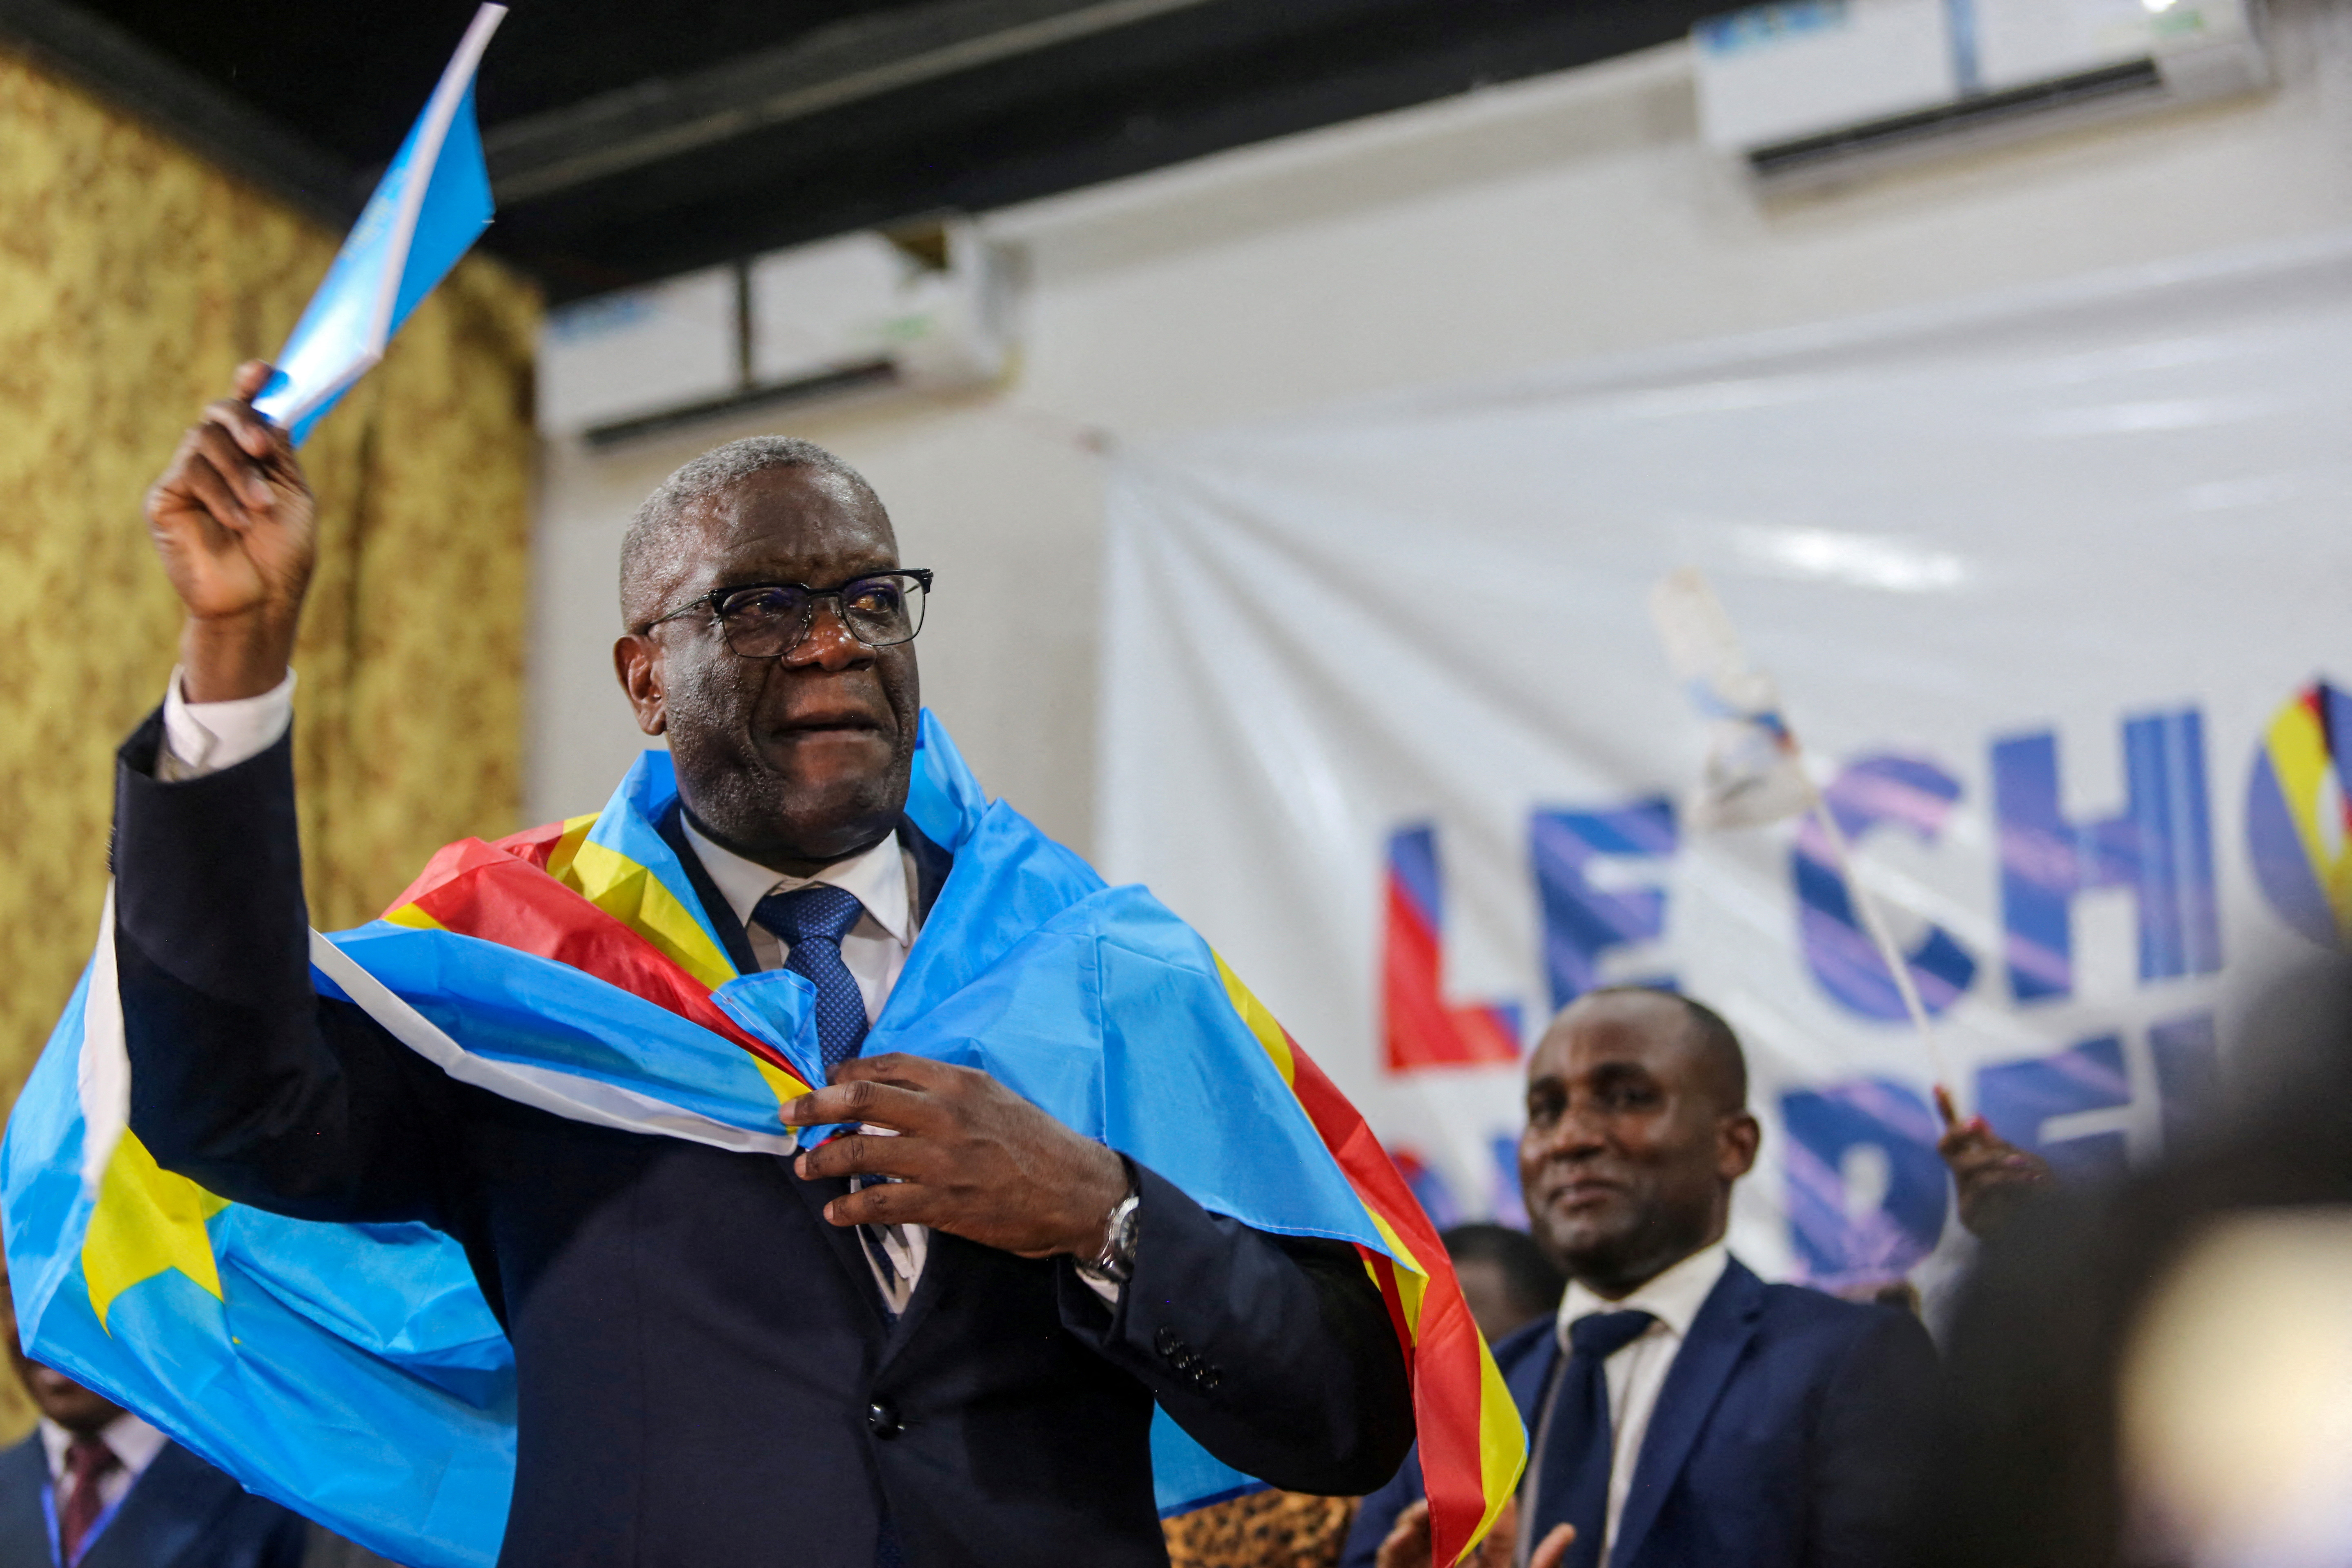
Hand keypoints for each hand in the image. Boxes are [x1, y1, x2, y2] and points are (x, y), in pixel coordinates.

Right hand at [144, 361, 317, 700]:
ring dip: (239, 473)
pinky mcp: (164, 499)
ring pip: (204, 440)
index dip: (250, 383)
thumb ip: (279, 451)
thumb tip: (270, 406)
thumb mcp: (293, 493)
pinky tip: (237, 522)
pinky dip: (220, 494)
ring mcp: (187, 477)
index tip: (263, 371)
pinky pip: (189, 472)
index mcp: (251, 456)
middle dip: (244, 422)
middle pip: (219, 413)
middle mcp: (216, 460)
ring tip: (260, 509)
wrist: (260, 600)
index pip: (244, 406)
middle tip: (265, 450)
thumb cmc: (282, 553)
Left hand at [781, 1054, 1129, 1257]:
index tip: (826, 1082)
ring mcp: (941, 1160)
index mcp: (959, 1082)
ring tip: (805, 1167)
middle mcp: (945, 1114)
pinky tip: (837, 1212)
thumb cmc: (1037, 1142)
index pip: (887, 1066)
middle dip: (816, 1106)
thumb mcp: (994, 1097)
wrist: (1075, 1190)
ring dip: (824, 1159)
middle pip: (862, 1098)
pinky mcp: (942, 1203)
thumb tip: (894, 1091)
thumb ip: (947, 1090)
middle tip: (790, 1113)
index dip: (846, 1073)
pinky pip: (881, 1203)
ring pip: (862, 1151)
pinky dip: (850, 1208)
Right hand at [1376, 1498, 1572, 1567]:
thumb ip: (1542, 1567)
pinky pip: (1391, 1560)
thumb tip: (1567, 1528)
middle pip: (1452, 1527)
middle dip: (1451, 1504)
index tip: (1501, 1487)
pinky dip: (1393, 1545)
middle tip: (1452, 1487)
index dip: (1500, 1511)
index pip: (1497, 1537)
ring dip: (1418, 1517)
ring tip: (1422, 1509)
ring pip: (1419, 1536)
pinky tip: (1400, 1536)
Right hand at [1934, 1085, 2052, 1238]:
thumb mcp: (2024, 1162)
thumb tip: (1976, 1117)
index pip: (1954, 1135)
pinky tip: (2031, 1182)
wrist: (2058, 1236)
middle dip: (1962, 1133)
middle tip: (1980, 1125)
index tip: (1939, 1084)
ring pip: (1967, 1165)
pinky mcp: (1970, 1216)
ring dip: (1998, 1161)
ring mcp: (1966, 1197)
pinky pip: (1982, 1184)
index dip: (1945, 1111)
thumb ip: (1996, 1144)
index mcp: (1977, 1163)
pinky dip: (2006, 1179)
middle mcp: (1966, 1179)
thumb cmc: (2044, 1198)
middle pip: (1946, 1147)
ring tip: (2028, 1169)